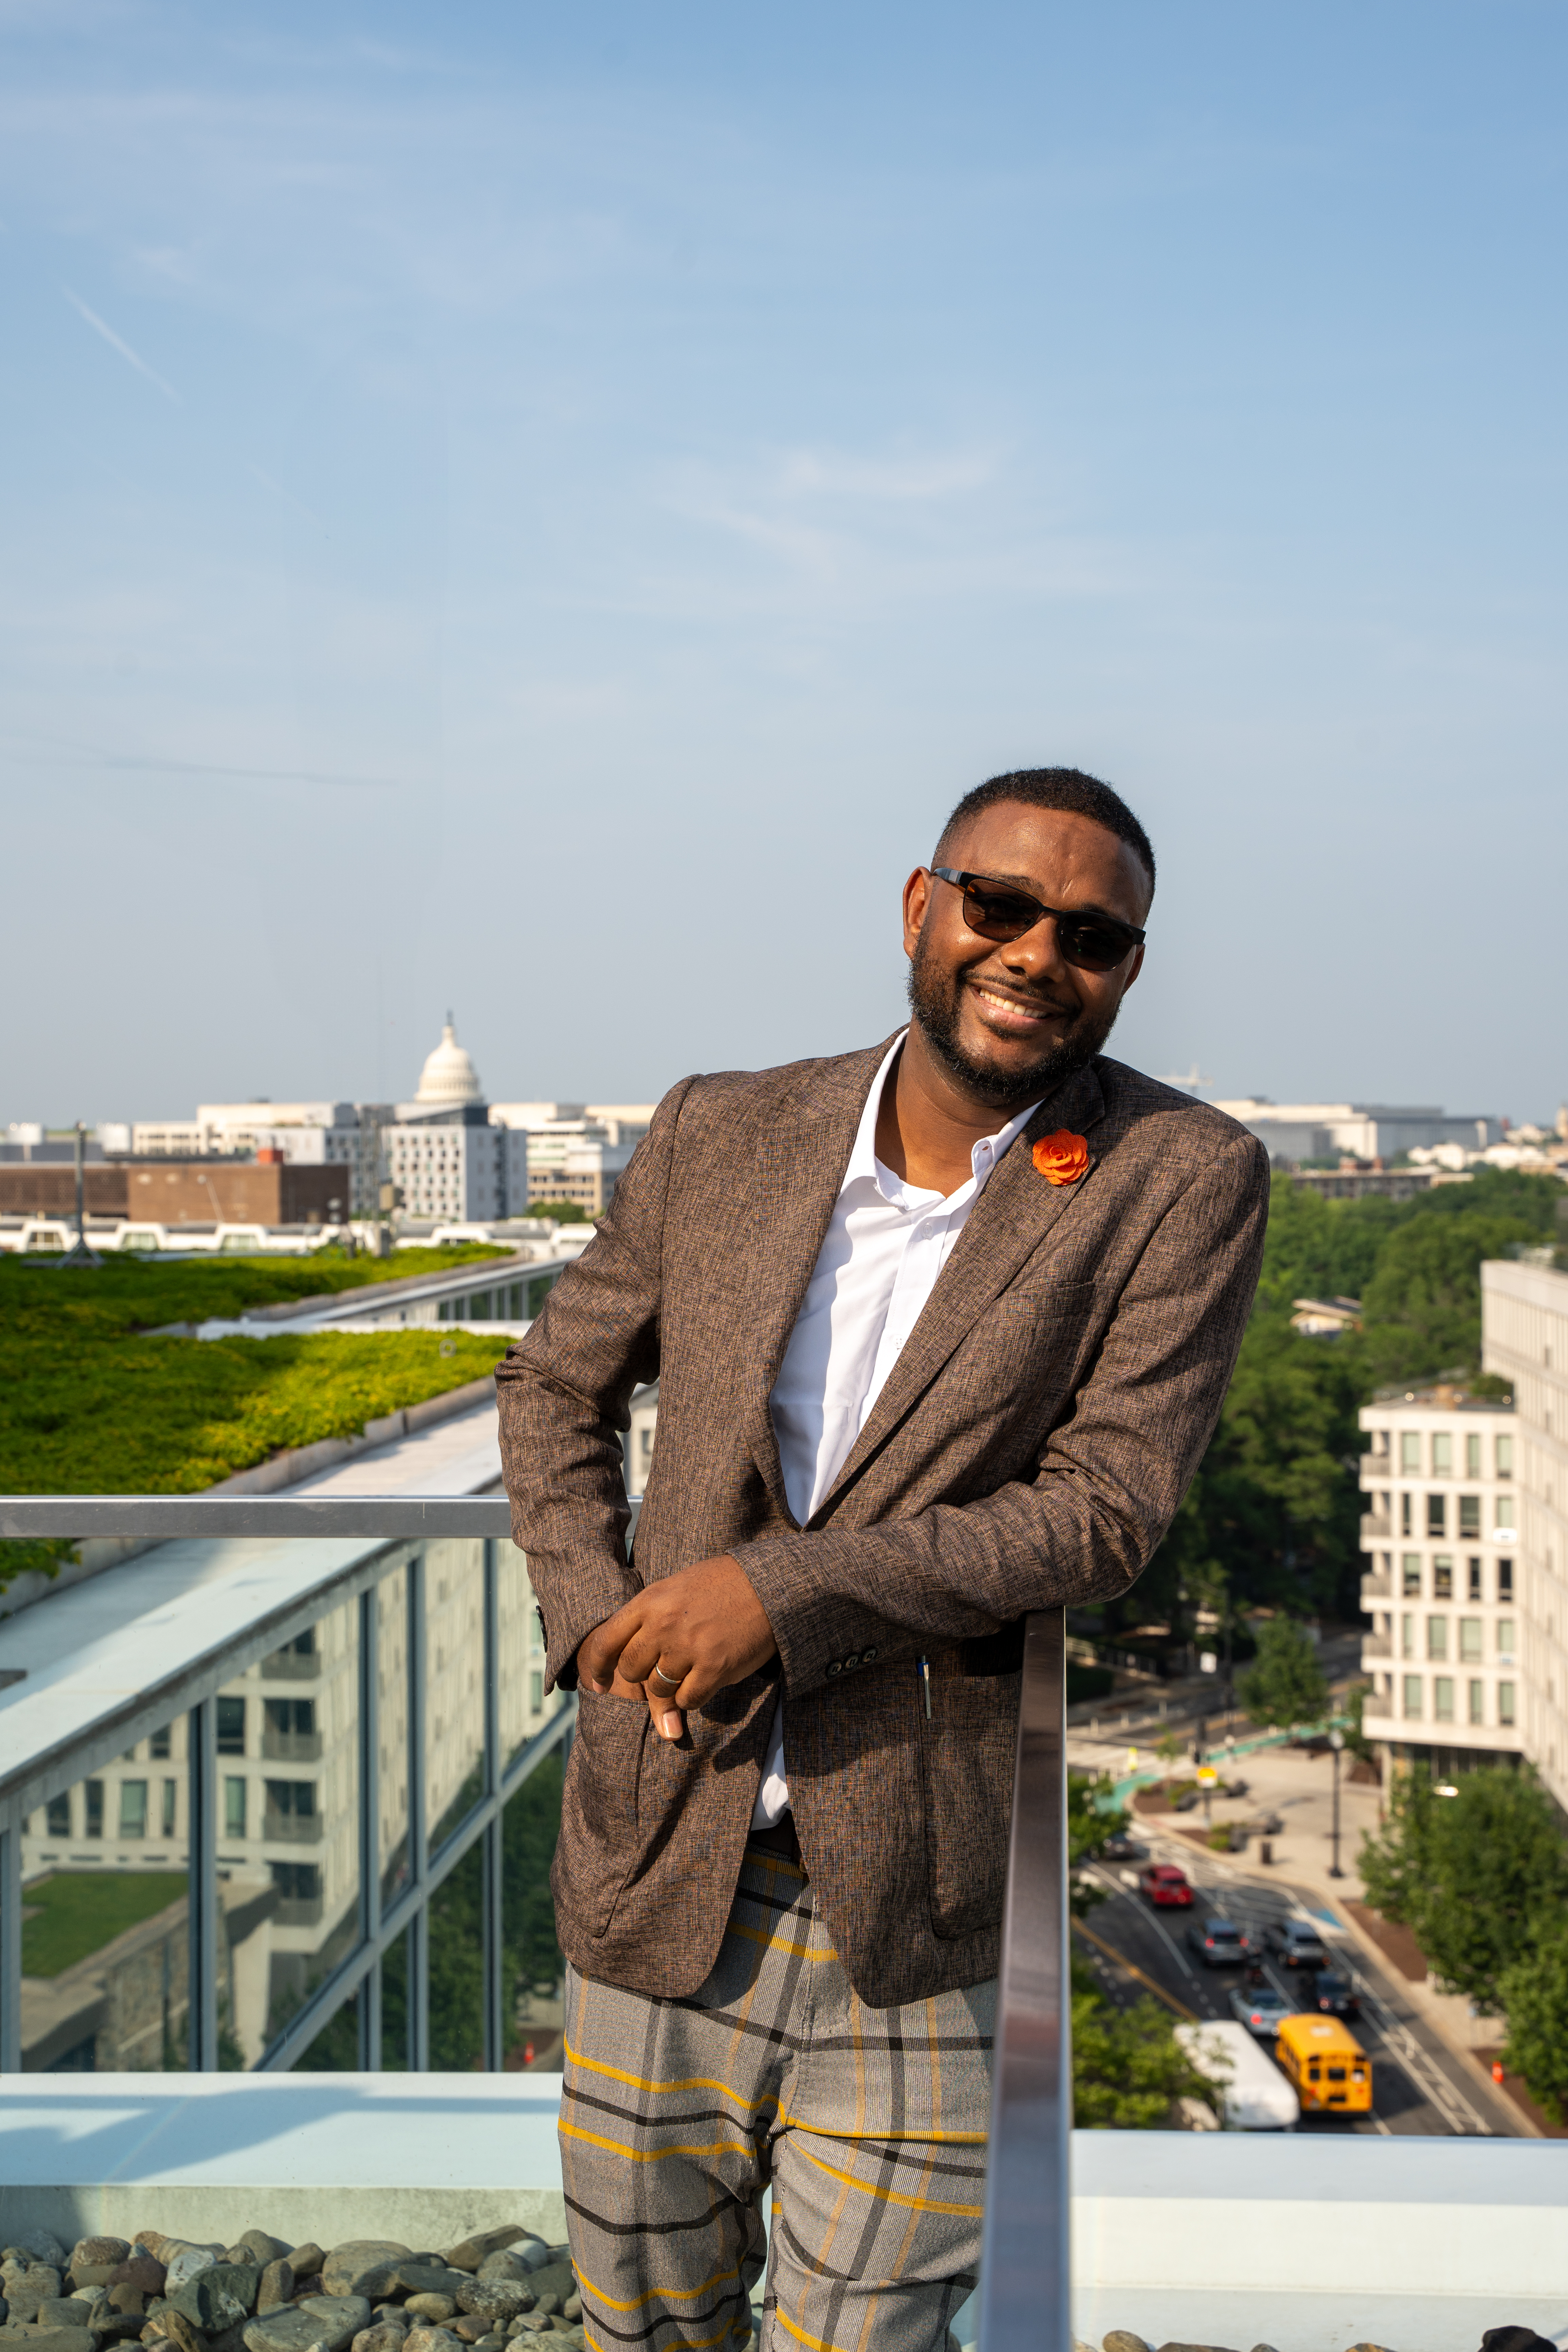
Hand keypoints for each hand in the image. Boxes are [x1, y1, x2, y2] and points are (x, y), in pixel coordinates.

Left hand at [576, 1555, 777, 1742]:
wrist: (770, 1585)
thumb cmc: (722, 1585)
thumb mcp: (677, 1589)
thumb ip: (650, 1619)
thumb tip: (627, 1658)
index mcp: (650, 1601)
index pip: (607, 1642)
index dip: (597, 1668)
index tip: (596, 1684)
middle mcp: (664, 1625)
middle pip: (631, 1670)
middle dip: (641, 1676)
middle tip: (660, 1671)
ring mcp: (688, 1648)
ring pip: (658, 1689)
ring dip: (669, 1689)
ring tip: (690, 1670)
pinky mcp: (714, 1668)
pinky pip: (687, 1700)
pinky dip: (692, 1698)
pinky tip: (705, 1681)